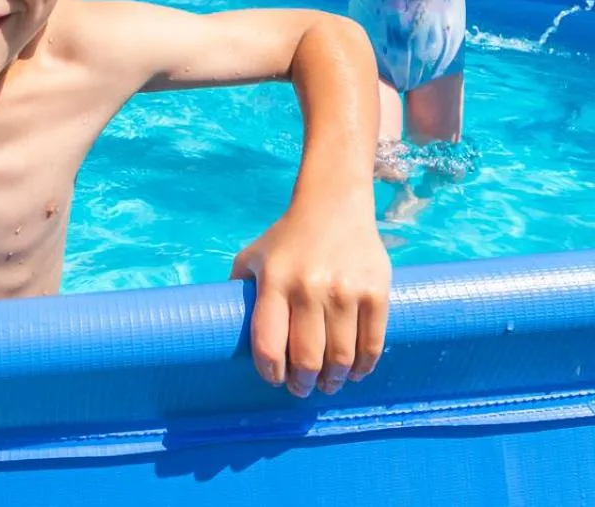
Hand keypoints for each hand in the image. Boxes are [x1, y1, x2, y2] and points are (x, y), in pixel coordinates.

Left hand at [232, 197, 389, 396]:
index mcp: (274, 281)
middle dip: (302, 384)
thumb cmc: (286, 238)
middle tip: (302, 388)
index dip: (270, 372)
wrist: (334, 205)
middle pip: (307, 358)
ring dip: (333, 380)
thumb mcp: (252, 257)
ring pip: (340, 357)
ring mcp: (345, 291)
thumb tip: (218, 329)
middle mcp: (309, 287)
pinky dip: (363, 366)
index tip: (274, 380)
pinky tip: (354, 371)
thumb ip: (238, 291)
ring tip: (328, 383)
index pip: (267, 344)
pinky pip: (371, 343)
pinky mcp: (375, 292)